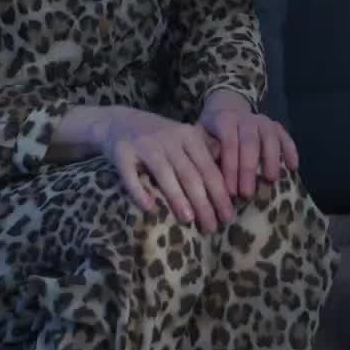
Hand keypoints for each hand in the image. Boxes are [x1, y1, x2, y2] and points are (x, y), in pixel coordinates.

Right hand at [57, 104, 235, 229]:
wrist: (119, 121)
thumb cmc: (159, 137)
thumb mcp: (185, 137)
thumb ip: (205, 153)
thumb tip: (230, 180)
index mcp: (188, 135)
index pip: (208, 168)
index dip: (219, 193)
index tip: (228, 216)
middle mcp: (168, 138)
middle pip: (189, 173)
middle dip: (203, 202)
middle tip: (212, 227)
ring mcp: (145, 145)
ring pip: (164, 174)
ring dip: (177, 197)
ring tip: (188, 219)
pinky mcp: (122, 153)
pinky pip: (131, 176)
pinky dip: (140, 192)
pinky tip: (150, 208)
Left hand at [200, 88, 298, 197]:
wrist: (225, 111)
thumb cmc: (211, 135)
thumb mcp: (201, 139)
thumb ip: (206, 156)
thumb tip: (207, 183)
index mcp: (224, 120)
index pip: (228, 143)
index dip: (230, 167)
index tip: (229, 192)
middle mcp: (245, 118)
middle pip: (249, 142)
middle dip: (248, 169)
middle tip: (246, 193)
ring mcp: (262, 120)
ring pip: (269, 136)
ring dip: (271, 159)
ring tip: (270, 180)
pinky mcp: (275, 126)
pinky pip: (285, 136)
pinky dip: (290, 150)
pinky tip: (293, 167)